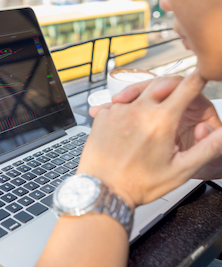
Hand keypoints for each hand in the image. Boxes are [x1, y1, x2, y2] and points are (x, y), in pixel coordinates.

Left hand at [79, 70, 221, 208]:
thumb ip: (208, 147)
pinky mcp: (102, 115)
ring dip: (147, 99)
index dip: (198, 80)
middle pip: (162, 83)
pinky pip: (119, 103)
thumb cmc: (138, 184)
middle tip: (174, 102)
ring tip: (148, 123)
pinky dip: (127, 108)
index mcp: (161, 119)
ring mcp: (117, 110)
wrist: (103, 189)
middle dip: (172, 88)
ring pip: (139, 92)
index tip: (200, 79)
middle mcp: (139, 109)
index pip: (187, 86)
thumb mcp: (181, 170)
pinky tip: (129, 126)